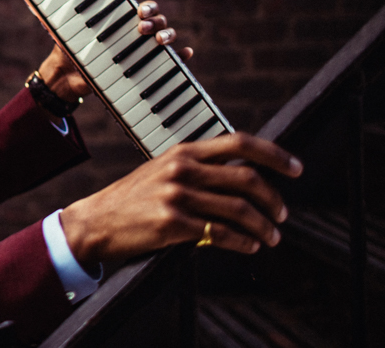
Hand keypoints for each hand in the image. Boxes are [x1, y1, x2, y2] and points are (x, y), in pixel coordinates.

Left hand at [37, 0, 191, 102]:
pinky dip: (181, 57)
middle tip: (142, 27)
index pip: (139, 8)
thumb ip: (56, 18)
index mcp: (117, 20)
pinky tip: (186, 54)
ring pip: (165, 36)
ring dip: (168, 34)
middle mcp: (132, 32)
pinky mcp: (145, 67)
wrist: (67, 77)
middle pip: (156, 20)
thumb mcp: (62, 32)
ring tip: (160, 41)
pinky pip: (169, 61)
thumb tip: (38, 2)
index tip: (139, 11)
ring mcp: (140, 49)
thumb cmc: (67, 49)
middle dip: (155, 20)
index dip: (145, 7)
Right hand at [59, 133, 303, 265]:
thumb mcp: (163, 170)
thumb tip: (243, 174)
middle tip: (281, 214)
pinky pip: (221, 234)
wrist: (96, 220)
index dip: (274, 154)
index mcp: (183, 151)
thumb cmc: (133, 198)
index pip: (239, 143)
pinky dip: (243, 243)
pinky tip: (249, 247)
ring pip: (239, 209)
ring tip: (270, 237)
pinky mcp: (173, 224)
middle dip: (274, 199)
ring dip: (264, 227)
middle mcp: (182, 169)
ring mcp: (177, 196)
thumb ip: (197, 167)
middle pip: (247, 179)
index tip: (295, 168)